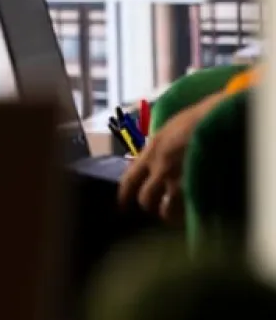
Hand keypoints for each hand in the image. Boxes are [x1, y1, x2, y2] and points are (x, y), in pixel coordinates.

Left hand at [117, 92, 224, 223]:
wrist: (215, 119)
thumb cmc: (192, 120)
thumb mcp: (164, 131)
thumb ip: (154, 148)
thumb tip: (146, 159)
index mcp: (150, 153)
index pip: (129, 179)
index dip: (123, 194)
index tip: (121, 204)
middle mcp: (161, 168)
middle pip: (146, 198)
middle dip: (148, 206)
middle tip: (153, 209)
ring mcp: (181, 179)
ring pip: (167, 209)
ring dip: (167, 214)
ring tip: (171, 216)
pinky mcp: (199, 186)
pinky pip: (189, 208)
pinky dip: (188, 213)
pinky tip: (191, 214)